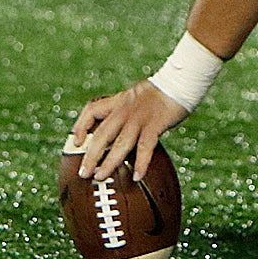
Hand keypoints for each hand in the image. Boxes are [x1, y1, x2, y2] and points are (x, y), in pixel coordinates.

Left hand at [69, 79, 187, 181]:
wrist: (180, 81)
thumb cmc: (162, 92)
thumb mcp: (137, 97)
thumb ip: (126, 109)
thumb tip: (119, 128)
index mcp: (119, 101)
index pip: (92, 110)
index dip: (81, 126)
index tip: (76, 141)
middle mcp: (125, 109)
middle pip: (102, 134)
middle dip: (90, 155)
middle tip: (83, 173)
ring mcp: (139, 117)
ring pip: (120, 143)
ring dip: (108, 162)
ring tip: (100, 177)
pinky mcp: (155, 124)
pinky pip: (145, 146)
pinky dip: (141, 163)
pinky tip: (136, 176)